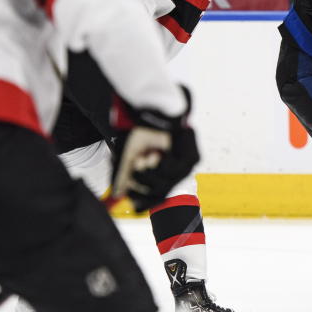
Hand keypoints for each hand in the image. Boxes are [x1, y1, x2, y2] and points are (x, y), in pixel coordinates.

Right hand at [110, 87, 199, 212]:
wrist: (152, 108)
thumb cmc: (141, 130)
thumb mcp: (127, 154)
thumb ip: (123, 174)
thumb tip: (118, 194)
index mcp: (161, 171)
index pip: (157, 195)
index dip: (144, 201)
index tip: (131, 203)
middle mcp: (175, 170)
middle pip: (161, 193)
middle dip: (143, 187)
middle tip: (132, 175)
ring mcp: (186, 165)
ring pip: (167, 184)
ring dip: (149, 175)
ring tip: (142, 159)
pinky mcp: (193, 157)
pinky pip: (175, 171)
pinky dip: (162, 164)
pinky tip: (158, 152)